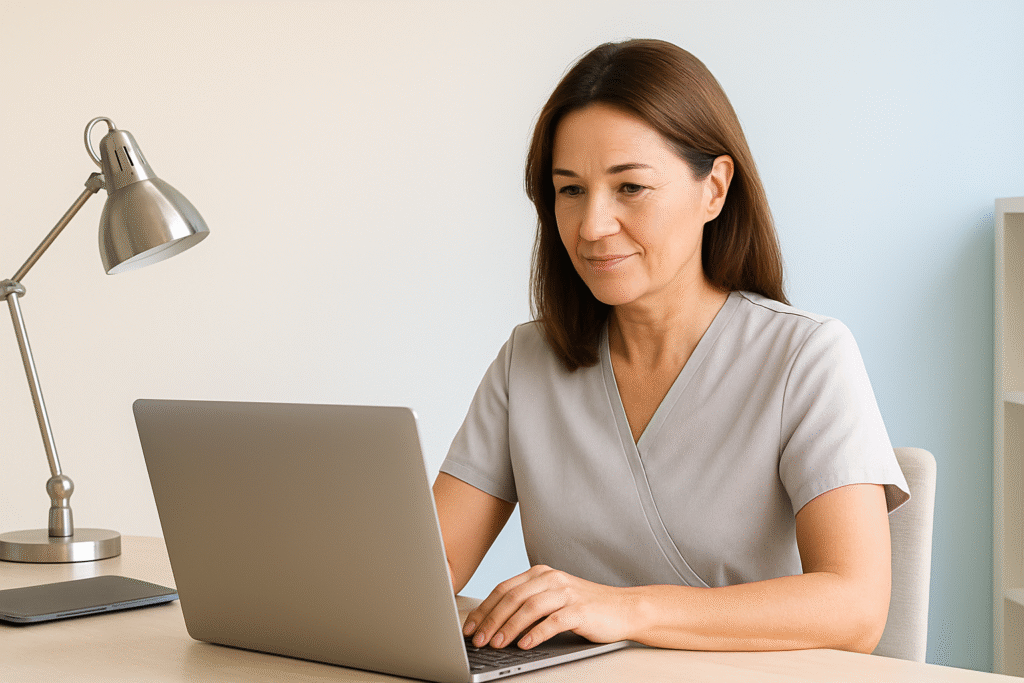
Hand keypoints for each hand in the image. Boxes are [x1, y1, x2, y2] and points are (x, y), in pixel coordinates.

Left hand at [462, 565, 637, 649]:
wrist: (623, 608)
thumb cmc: (584, 607)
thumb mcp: (552, 599)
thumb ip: (527, 604)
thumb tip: (493, 625)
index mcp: (540, 573)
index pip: (503, 589)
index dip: (483, 609)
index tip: (469, 627)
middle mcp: (551, 579)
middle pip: (512, 597)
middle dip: (491, 620)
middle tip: (478, 639)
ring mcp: (566, 592)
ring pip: (529, 608)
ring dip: (509, 627)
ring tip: (496, 643)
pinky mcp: (580, 609)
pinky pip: (553, 621)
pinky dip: (535, 633)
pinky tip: (524, 645)